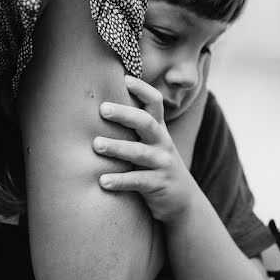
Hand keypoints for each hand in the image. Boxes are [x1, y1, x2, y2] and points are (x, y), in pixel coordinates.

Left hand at [95, 75, 196, 223]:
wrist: (182, 200)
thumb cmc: (156, 166)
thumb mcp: (151, 144)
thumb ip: (136, 127)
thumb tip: (103, 104)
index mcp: (159, 130)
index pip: (155, 102)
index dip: (142, 89)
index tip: (125, 78)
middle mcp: (162, 143)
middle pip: (146, 123)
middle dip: (125, 114)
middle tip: (102, 109)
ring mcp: (162, 164)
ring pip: (139, 153)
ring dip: (117, 148)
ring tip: (96, 145)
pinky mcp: (158, 185)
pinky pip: (137, 181)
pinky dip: (120, 180)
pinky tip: (102, 181)